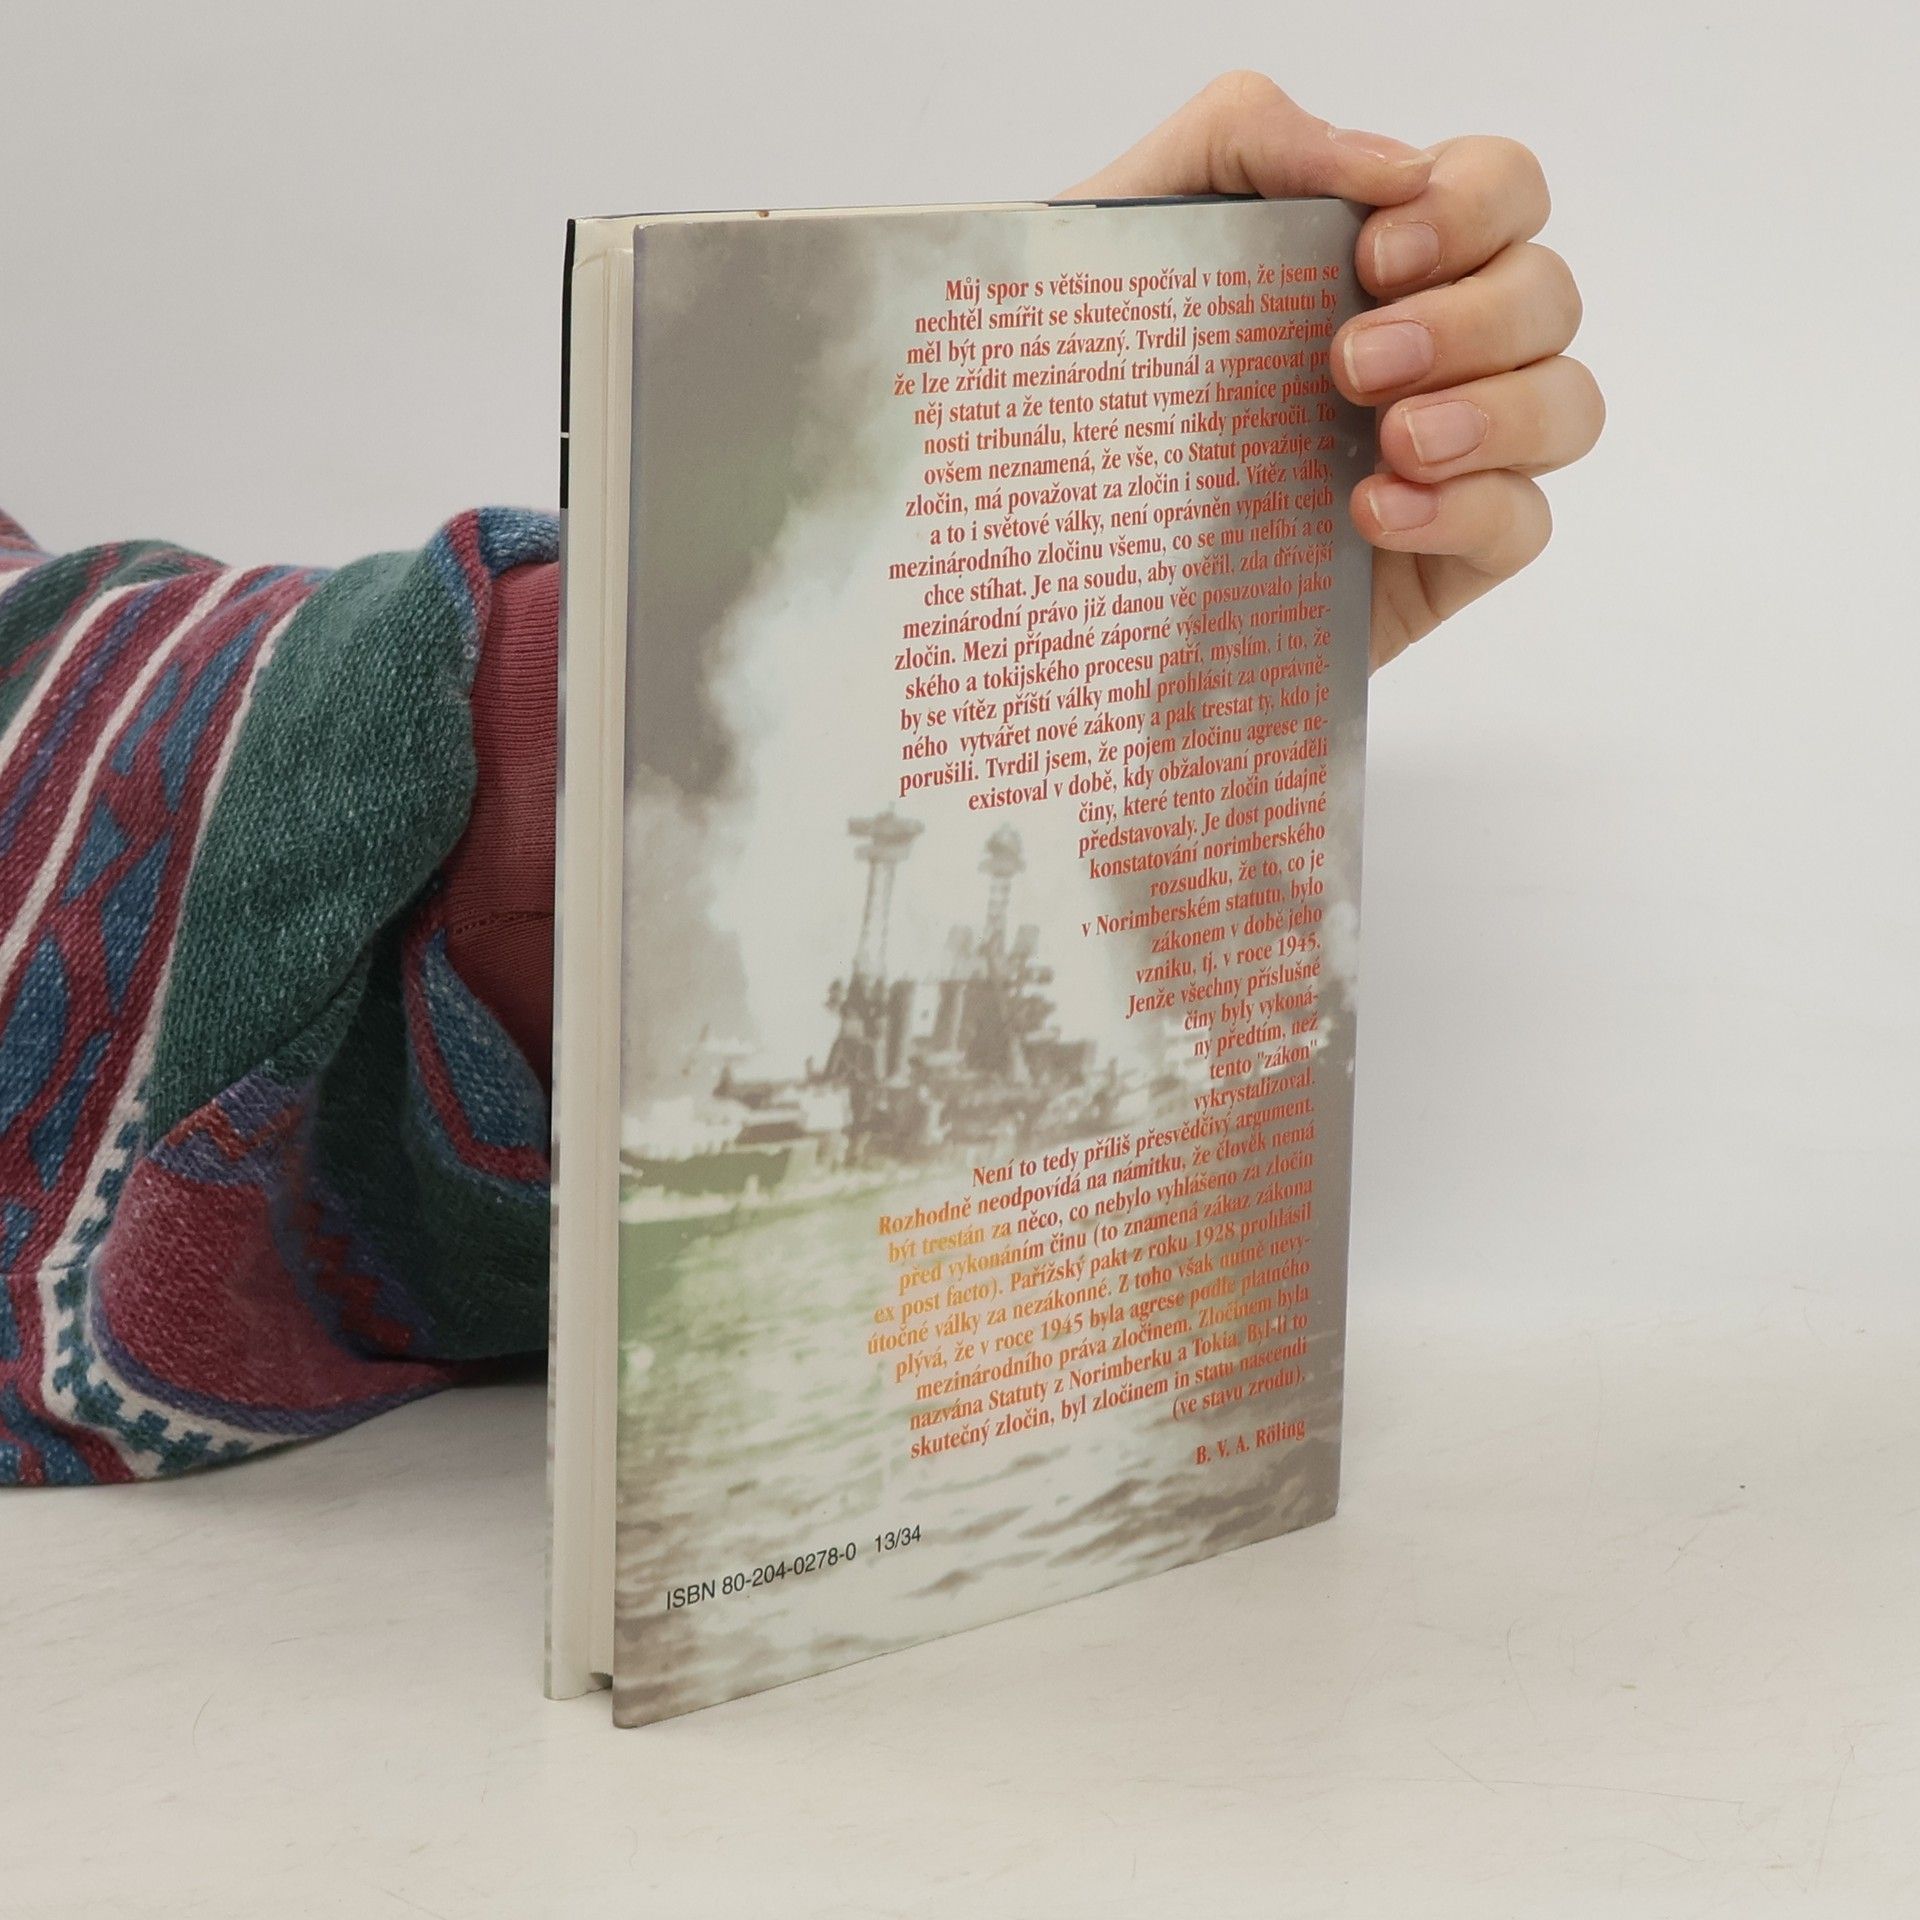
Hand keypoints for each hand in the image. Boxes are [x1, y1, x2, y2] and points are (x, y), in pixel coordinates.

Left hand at [1057, 71, 1604, 671]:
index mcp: (1379, 258)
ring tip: (1390, 440)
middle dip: (1470, 319)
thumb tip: (1391, 162)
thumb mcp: (1125, 223)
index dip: (1471, 208)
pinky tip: (1373, 515)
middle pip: (1548, 294)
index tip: (1373, 256)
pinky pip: (1523, 523)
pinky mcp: (1434, 560)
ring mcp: (1445, 457)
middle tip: (1349, 364)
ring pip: (1567, 405)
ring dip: (1498, 411)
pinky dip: (1469, 509)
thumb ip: (1244, 138)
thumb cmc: (1082, 371)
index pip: (1502, 190)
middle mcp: (1432, 347)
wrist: (1044, 537)